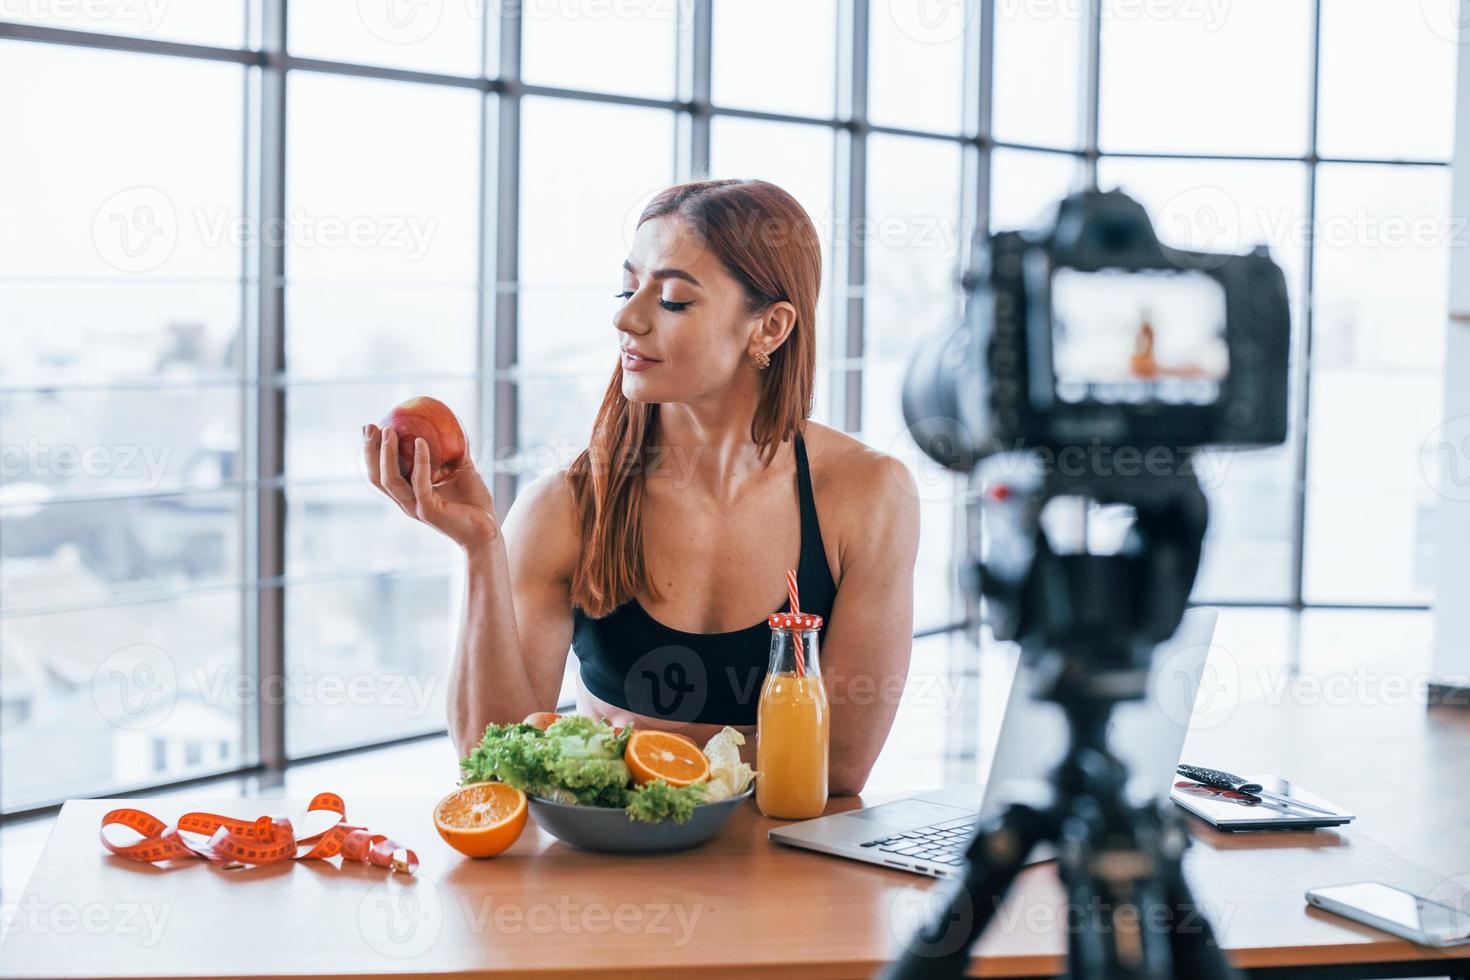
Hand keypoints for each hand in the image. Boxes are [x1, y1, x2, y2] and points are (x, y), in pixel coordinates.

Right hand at [363, 423, 499, 550]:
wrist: (487, 529)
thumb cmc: (473, 502)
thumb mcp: (461, 469)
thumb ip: (454, 449)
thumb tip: (453, 421)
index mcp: (409, 493)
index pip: (381, 472)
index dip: (372, 451)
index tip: (372, 426)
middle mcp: (407, 502)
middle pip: (378, 477)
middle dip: (370, 451)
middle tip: (371, 426)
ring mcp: (416, 507)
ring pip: (391, 481)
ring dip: (387, 454)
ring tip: (389, 431)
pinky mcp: (429, 511)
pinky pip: (420, 483)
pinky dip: (419, 461)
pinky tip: (421, 441)